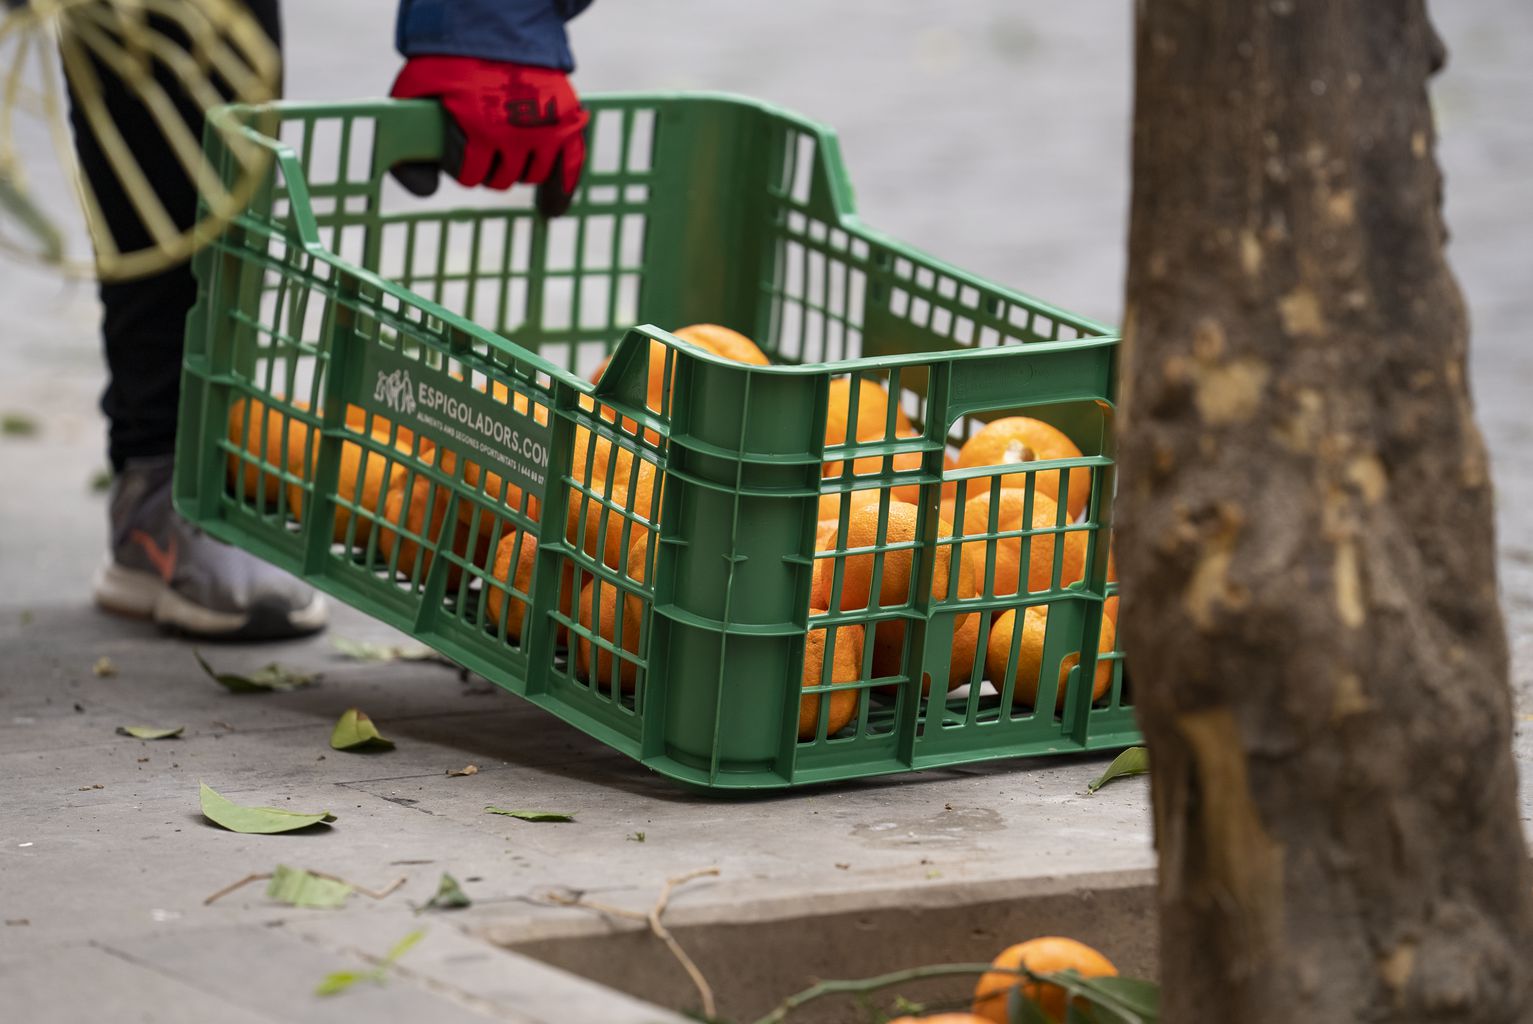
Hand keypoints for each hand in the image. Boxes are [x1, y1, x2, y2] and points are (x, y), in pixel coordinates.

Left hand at [390, 56, 587, 212]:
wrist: (496, 21)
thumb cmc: (451, 55)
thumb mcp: (415, 89)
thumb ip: (412, 141)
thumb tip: (425, 192)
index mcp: (479, 130)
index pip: (469, 175)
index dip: (462, 168)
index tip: (462, 159)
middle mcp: (516, 135)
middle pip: (501, 179)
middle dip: (490, 170)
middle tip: (486, 154)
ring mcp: (546, 128)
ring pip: (532, 174)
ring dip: (519, 170)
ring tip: (511, 156)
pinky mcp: (567, 118)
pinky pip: (572, 165)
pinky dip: (563, 188)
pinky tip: (552, 207)